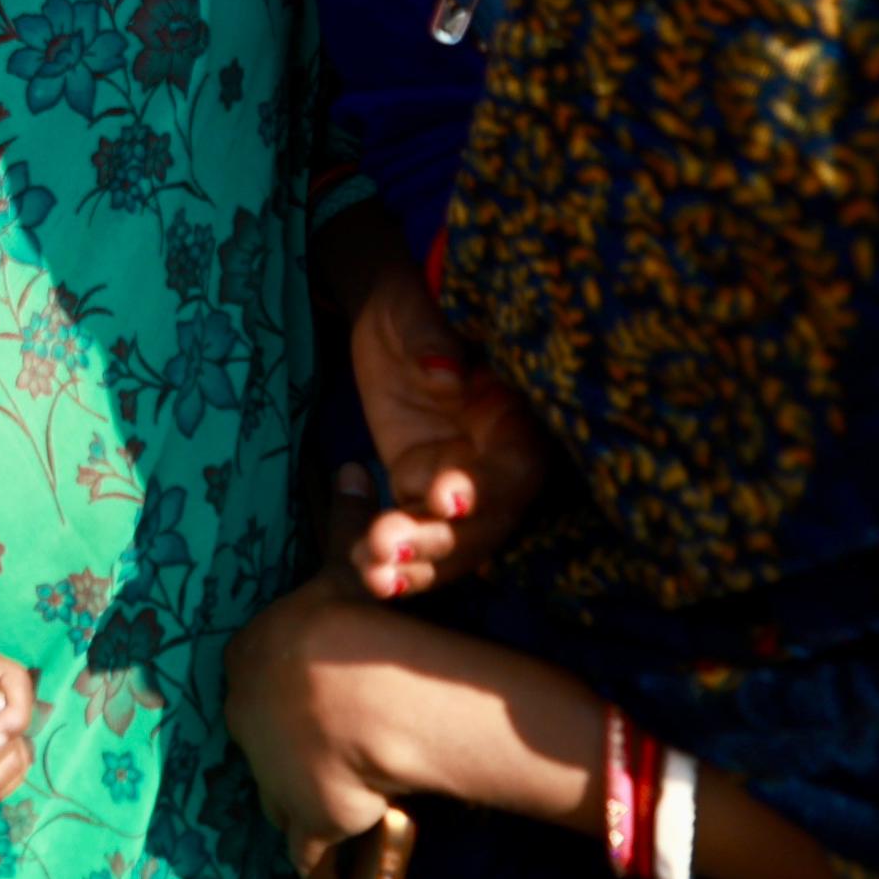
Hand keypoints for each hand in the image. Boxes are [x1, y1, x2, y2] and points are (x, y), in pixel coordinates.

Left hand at [224, 551, 405, 878]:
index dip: (282, 690)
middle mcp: (246, 720)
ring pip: (279, 797)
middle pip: (263, 739)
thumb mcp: (345, 564)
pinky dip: (322, 876)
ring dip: (299, 807)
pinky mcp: (306, 824)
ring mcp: (271, 776)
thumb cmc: (346, 618)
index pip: (255, 680)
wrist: (358, 688)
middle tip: (325, 756)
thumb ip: (346, 520)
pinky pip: (310, 860)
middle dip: (287, 749)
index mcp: (246, 660)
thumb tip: (353, 464)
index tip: (307, 700)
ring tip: (331, 815)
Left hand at [343, 262, 545, 596]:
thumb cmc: (411, 304)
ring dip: (414, 564)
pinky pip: (414, 534)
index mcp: (513, 415)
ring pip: (449, 541)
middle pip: (483, 521)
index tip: (447, 498)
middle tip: (388, 545)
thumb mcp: (416, 311)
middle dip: (440, 540)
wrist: (385, 318)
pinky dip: (393, 560)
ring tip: (370, 573)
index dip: (488, 489)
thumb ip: (434, 341)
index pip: (515, 465)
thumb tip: (445, 374)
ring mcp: (457, 481)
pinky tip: (364, 574)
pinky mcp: (419, 489)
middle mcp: (494, 459)